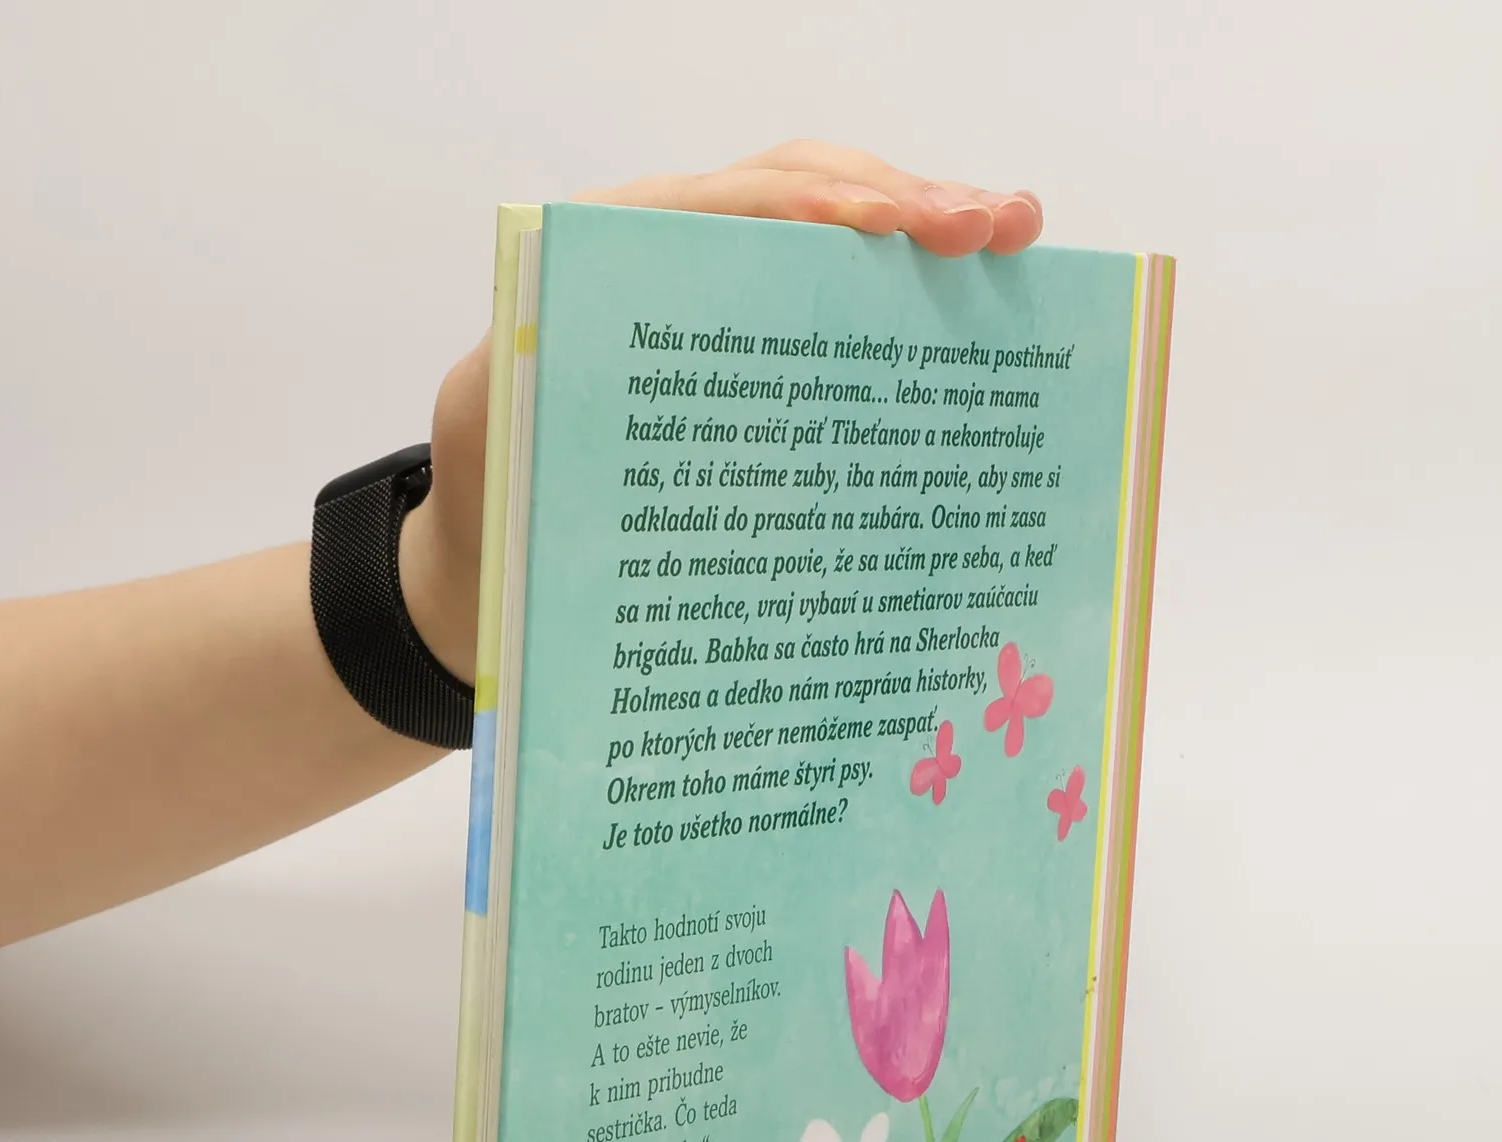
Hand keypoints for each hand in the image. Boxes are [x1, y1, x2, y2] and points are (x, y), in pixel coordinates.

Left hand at [398, 142, 1043, 681]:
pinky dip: (902, 305)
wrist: (488, 586)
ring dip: (921, 236)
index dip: (811, 208)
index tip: (898, 229)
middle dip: (897, 201)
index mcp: (592, 281)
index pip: (711, 210)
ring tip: (1013, 244)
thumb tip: (615, 391)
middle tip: (994, 228)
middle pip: (790, 195)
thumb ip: (536, 413)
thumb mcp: (496, 473)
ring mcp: (712, 314)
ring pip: (823, 241)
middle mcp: (659, 274)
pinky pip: (827, 313)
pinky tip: (978, 310)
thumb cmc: (494, 535)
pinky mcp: (749, 367)